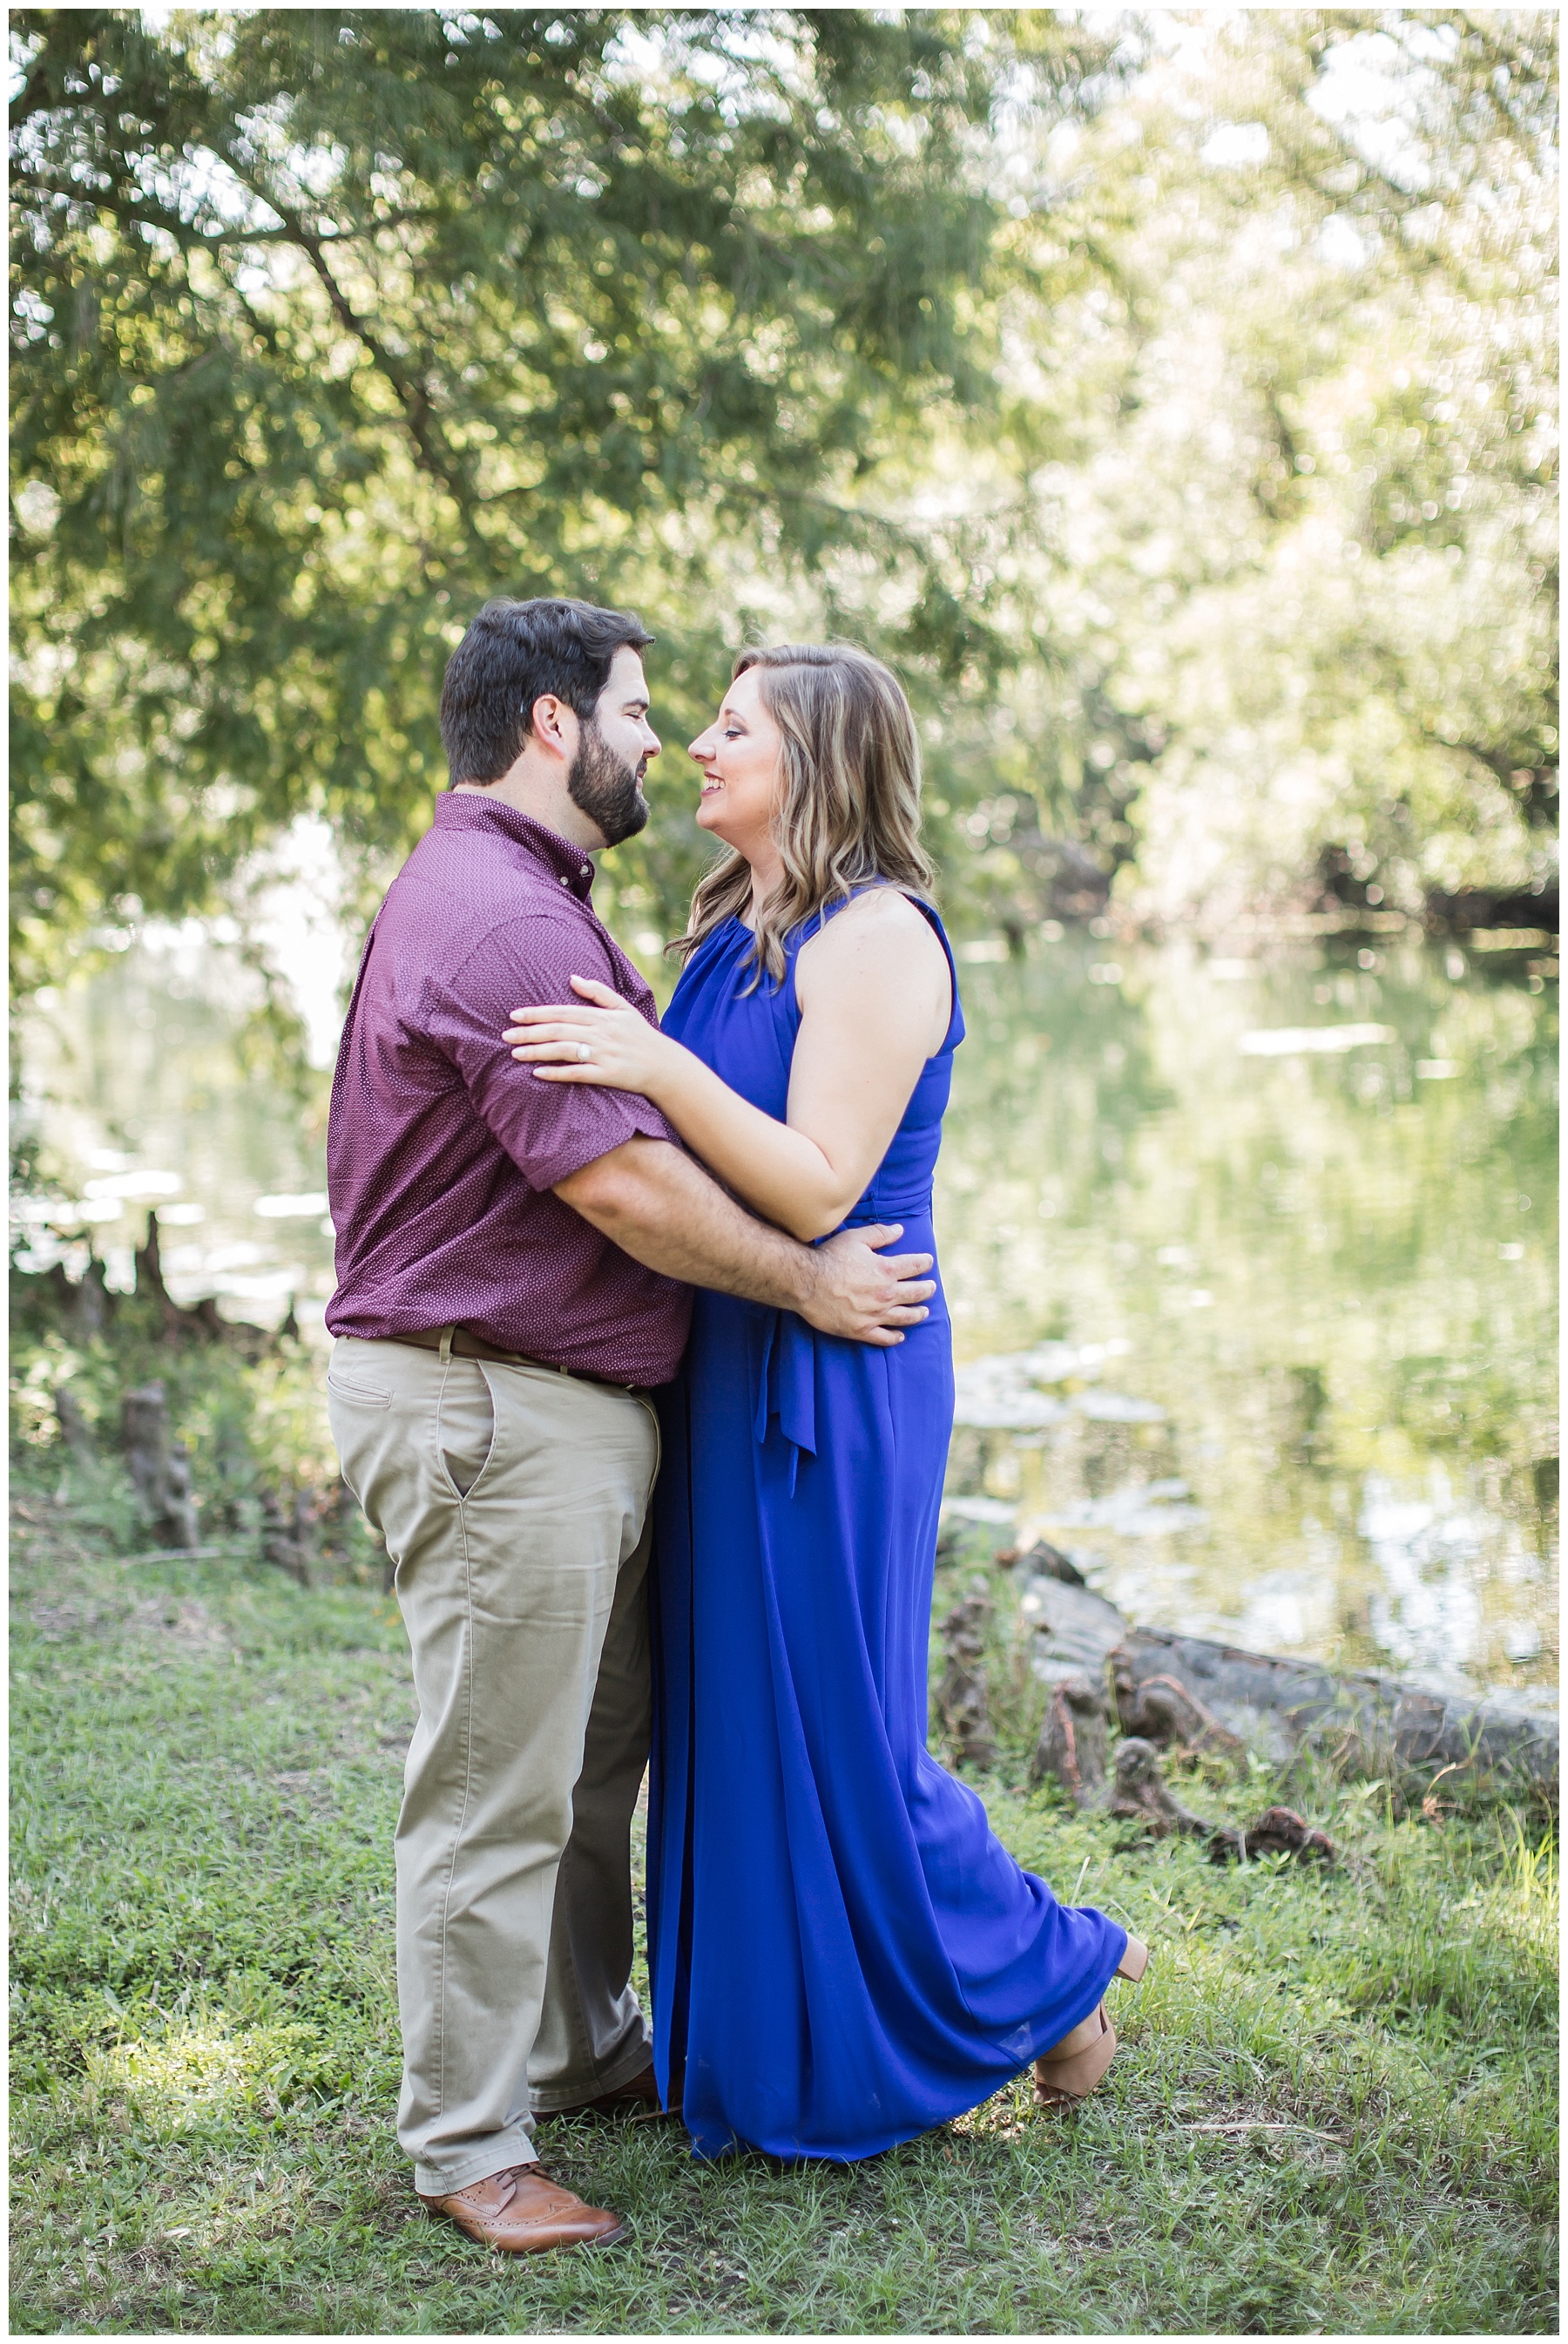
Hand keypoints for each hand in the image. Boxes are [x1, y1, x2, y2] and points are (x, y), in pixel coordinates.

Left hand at [505, 975, 674, 1095]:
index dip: (538, 1013)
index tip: (515, 1014)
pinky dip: (557, 1073)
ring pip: (564, 1050)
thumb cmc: (641, 1036)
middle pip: (558, 1030)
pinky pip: (577, 1073)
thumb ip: (598, 992)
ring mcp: (603, 1054)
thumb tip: (573, 978)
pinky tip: (539, 1073)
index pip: (563, 1012)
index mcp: (601, 1016)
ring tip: (515, 1053)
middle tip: (506, 1035)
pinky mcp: (607, 1074)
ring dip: (537, 1052)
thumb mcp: (623, 1008)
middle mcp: (600, 1033)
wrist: (665, 1065)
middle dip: (530, 1032)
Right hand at [800, 1223, 935, 1346]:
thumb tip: (900, 1230)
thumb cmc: (829, 1257)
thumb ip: (880, 1234)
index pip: (915, 1266)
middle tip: (931, 1287)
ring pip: (905, 1317)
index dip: (924, 1263)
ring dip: (918, 1314)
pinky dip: (894, 1337)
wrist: (806, 1283)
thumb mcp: (855, 1238)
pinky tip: (900, 1336)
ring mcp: (875, 1314)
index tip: (928, 1262)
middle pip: (915, 1293)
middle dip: (926, 1289)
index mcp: (887, 1270)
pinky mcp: (861, 1330)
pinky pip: (884, 1337)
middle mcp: (886, 1294)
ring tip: (924, 1312)